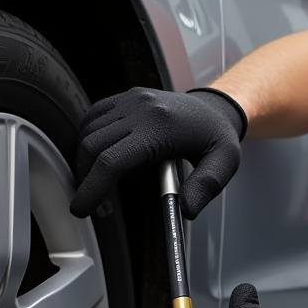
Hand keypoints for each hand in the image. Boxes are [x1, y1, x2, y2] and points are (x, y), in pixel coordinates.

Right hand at [69, 86, 246, 219]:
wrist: (216, 108)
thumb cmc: (217, 137)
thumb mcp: (225, 163)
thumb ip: (206, 187)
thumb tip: (186, 210)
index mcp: (161, 126)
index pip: (113, 160)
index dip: (92, 188)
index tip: (82, 208)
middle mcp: (141, 108)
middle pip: (93, 146)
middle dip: (85, 178)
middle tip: (90, 202)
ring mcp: (131, 100)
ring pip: (88, 132)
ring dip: (84, 160)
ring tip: (95, 182)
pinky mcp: (125, 97)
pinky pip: (93, 117)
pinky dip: (87, 138)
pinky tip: (97, 157)